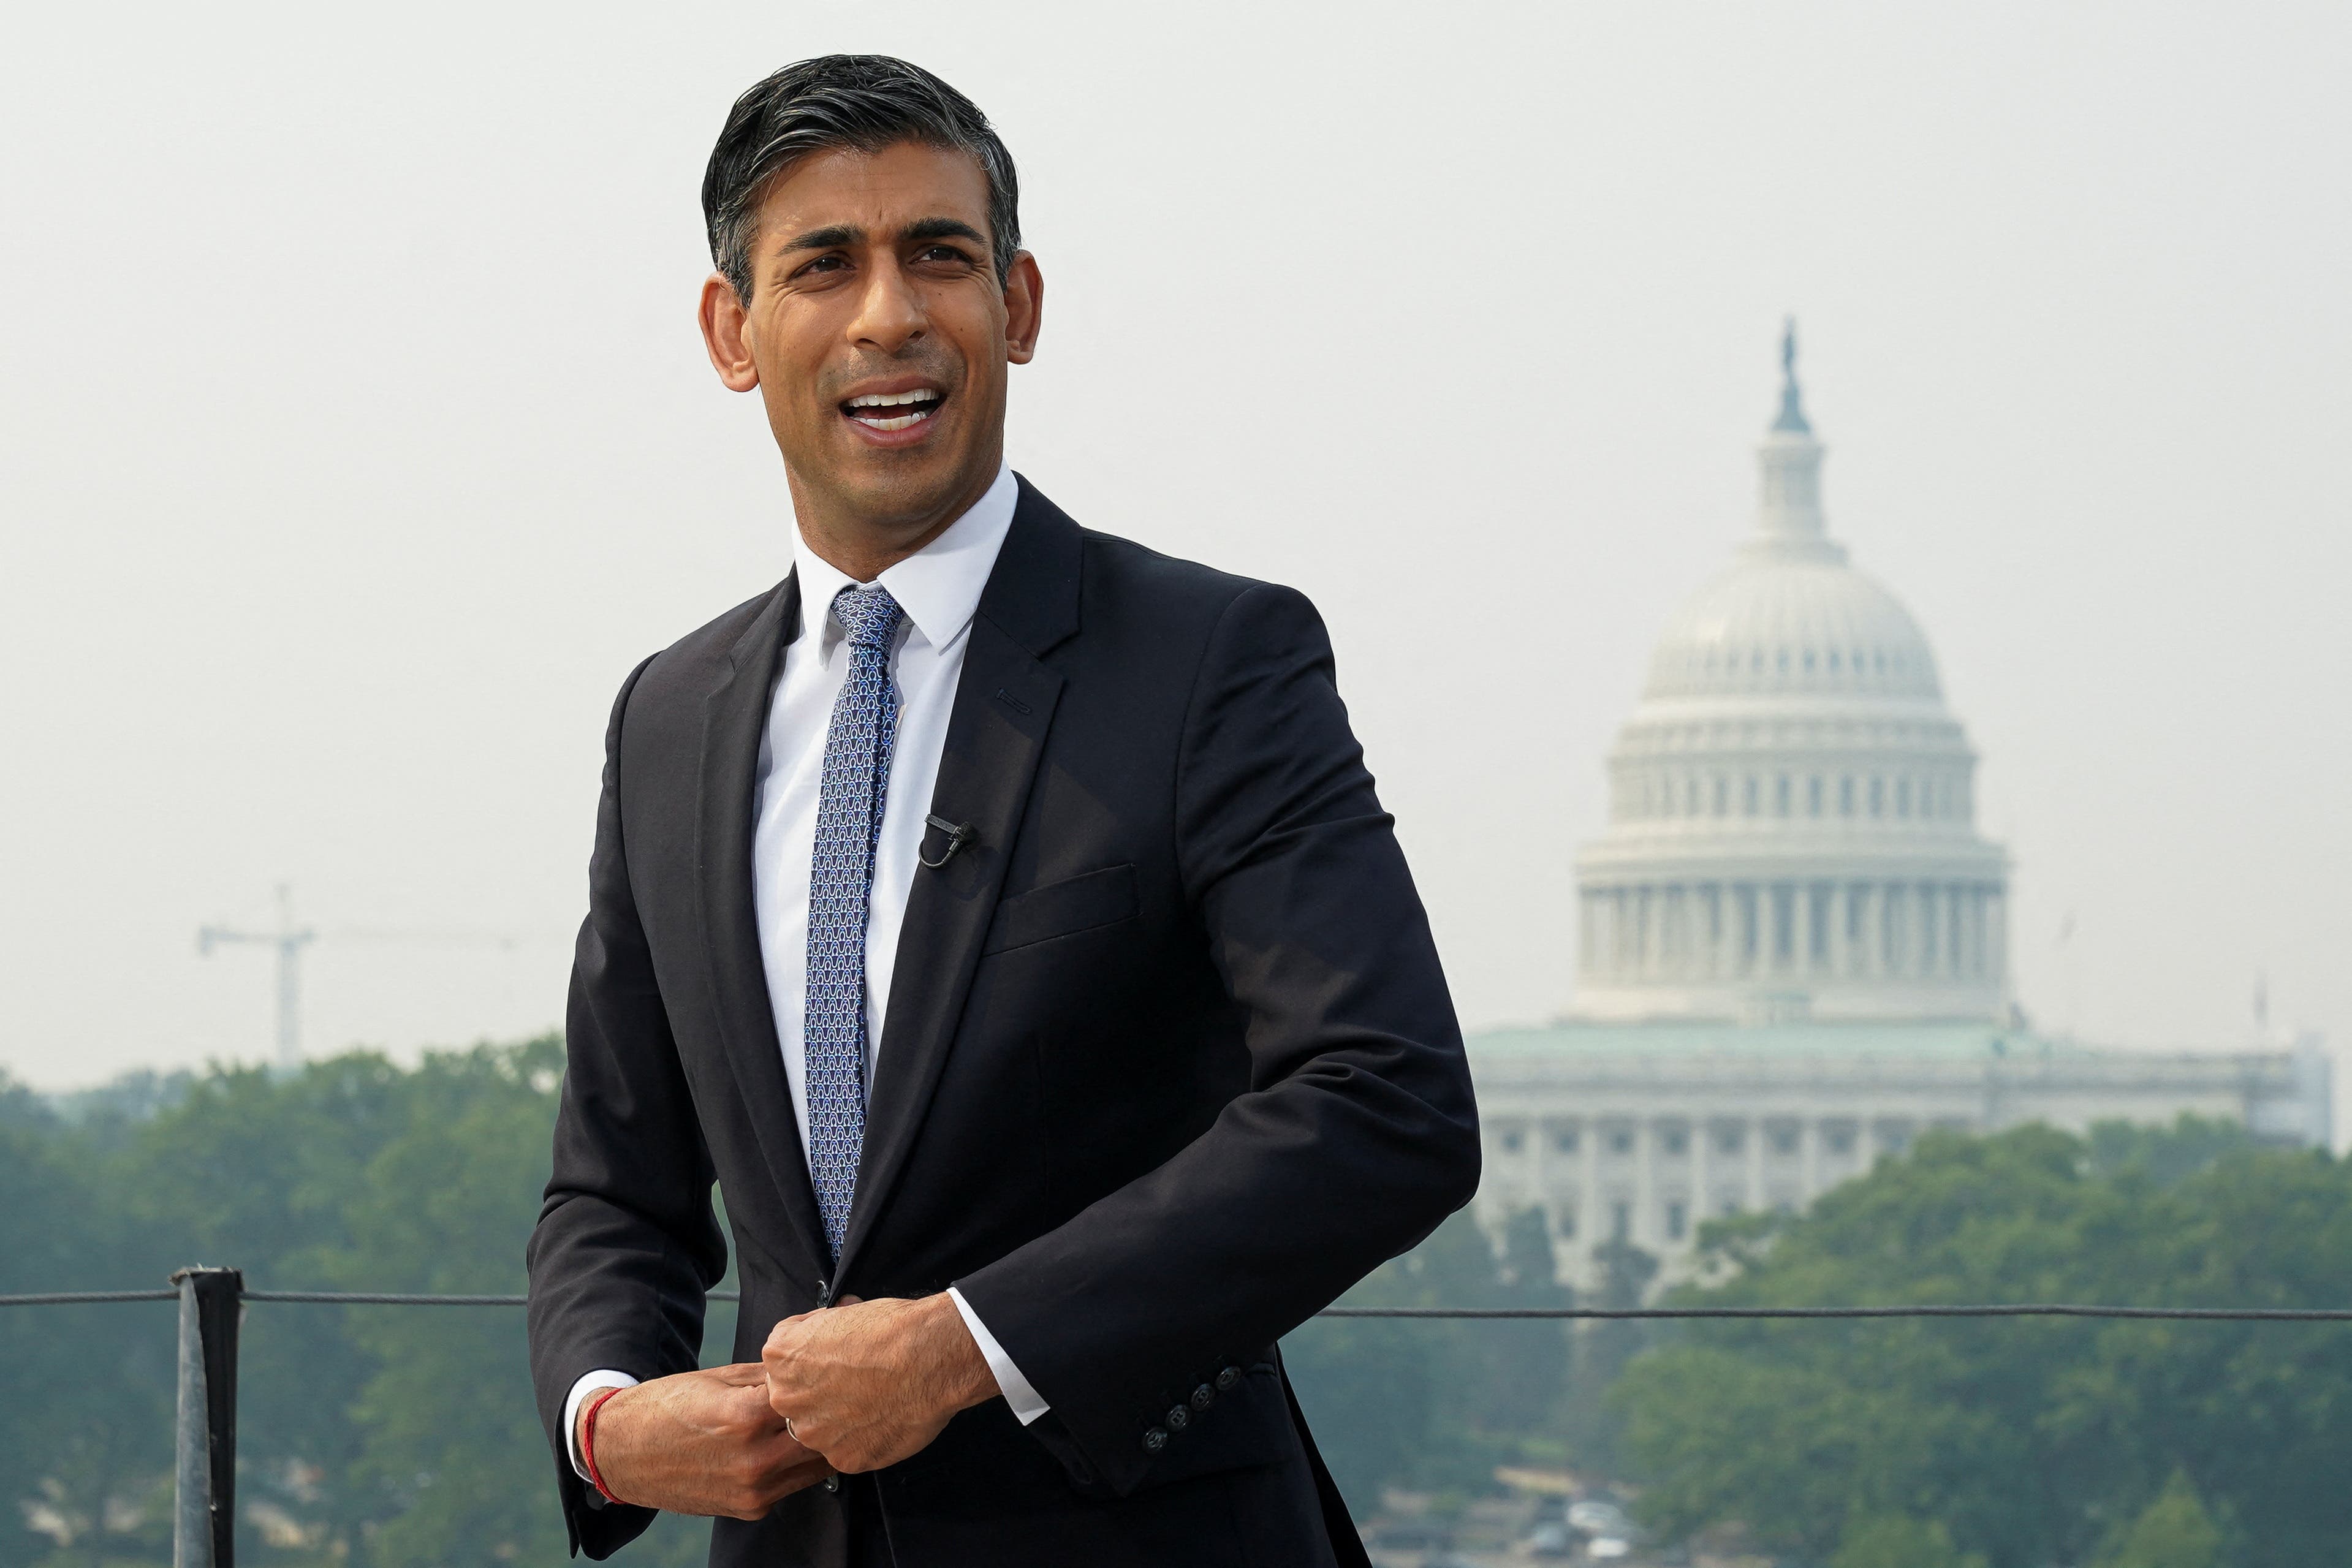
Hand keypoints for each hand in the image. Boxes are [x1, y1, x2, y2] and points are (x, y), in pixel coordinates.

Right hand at [578, 1363, 831, 1518]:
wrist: (623, 1452)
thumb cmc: (666, 1408)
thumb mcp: (719, 1377)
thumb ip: (767, 1376)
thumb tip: (804, 1367)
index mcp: (746, 1416)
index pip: (810, 1396)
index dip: (819, 1382)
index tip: (825, 1374)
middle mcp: (754, 1459)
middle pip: (821, 1437)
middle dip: (828, 1416)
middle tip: (831, 1399)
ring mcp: (753, 1489)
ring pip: (815, 1467)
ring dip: (818, 1445)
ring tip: (814, 1423)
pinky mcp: (750, 1509)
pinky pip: (791, 1486)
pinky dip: (796, 1467)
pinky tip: (786, 1448)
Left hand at [762, 1294, 998, 1473]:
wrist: (929, 1358)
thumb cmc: (892, 1330)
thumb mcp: (842, 1311)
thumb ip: (819, 1331)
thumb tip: (825, 1330)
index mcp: (781, 1357)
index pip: (784, 1360)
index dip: (813, 1356)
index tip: (834, 1354)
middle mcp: (788, 1398)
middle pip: (797, 1397)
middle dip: (820, 1391)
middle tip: (855, 1381)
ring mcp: (814, 1433)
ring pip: (821, 1428)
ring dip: (840, 1419)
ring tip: (874, 1400)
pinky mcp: (843, 1458)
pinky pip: (847, 1449)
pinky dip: (864, 1439)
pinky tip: (884, 1418)